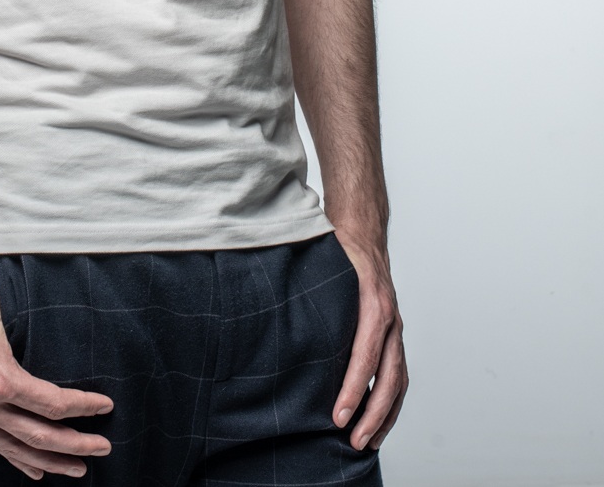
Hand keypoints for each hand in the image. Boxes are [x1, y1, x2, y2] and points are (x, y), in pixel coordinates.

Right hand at [0, 268, 113, 480]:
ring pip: (18, 448)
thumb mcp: (5, 308)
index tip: (104, 406)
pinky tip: (36, 469)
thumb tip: (64, 332)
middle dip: (76, 445)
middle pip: (40, 435)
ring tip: (78, 467)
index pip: (51, 403)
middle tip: (102, 447)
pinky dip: (19, 460)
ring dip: (51, 461)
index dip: (82, 407)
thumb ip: (32, 328)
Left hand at [330, 230, 407, 450]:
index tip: (339, 415)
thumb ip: (313, 292)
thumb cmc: (341, 250)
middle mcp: (389, 319)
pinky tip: (376, 423)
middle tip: (352, 440)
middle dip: (372, 412)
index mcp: (373, 303)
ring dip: (385, 415)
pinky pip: (399, 374)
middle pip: (389, 376)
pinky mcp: (394, 335)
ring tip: (366, 443)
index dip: (353, 387)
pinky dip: (391, 402)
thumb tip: (276, 318)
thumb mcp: (327, 265)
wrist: (364, 232)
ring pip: (399, 380)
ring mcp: (395, 328)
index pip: (366, 354)